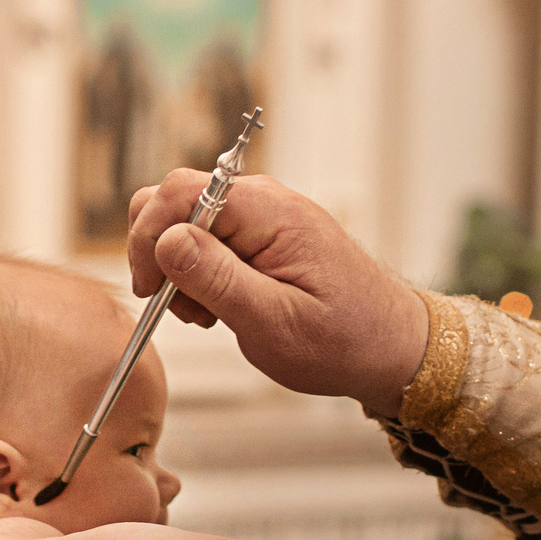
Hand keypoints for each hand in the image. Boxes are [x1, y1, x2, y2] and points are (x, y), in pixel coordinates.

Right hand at [125, 172, 429, 417]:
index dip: (151, 236)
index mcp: (270, 213)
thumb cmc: (343, 342)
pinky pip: (209, 241)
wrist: (390, 348)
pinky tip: (220, 310)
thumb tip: (167, 239)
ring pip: (186, 221)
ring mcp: (262, 218)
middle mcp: (263, 203)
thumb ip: (219, 280)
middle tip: (178, 306)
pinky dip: (198, 275)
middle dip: (160, 251)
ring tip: (208, 315)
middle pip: (175, 198)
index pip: (181, 191)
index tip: (150, 289)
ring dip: (178, 268)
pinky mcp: (260, 238)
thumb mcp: (275, 323)